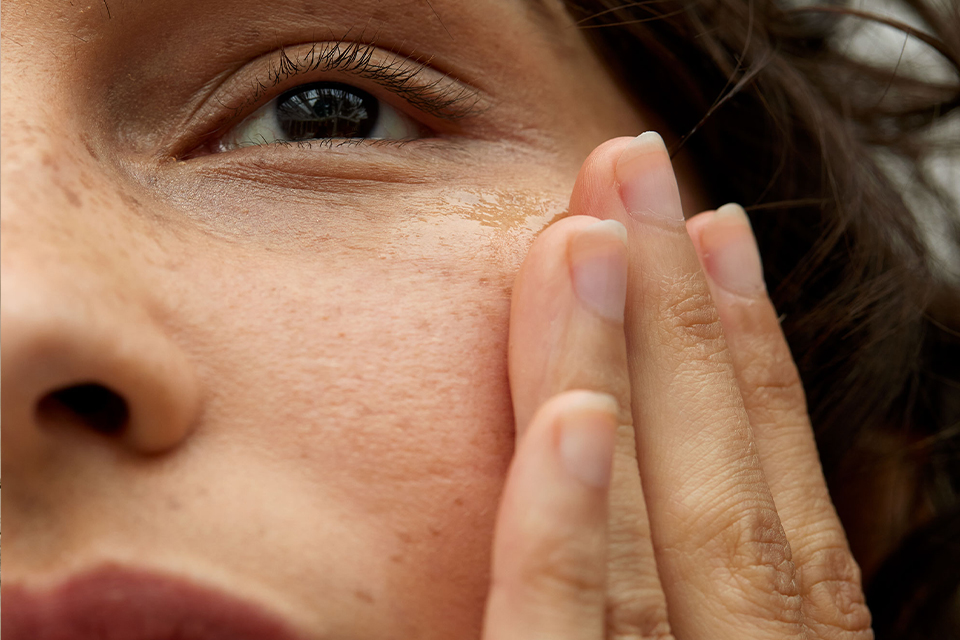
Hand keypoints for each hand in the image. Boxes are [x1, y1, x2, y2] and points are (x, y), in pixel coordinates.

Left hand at [482, 133, 874, 639]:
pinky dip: (574, 527)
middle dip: (682, 321)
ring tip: (592, 233)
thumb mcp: (686, 638)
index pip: (776, 511)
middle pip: (724, 499)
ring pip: (653, 543)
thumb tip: (634, 441)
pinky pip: (558, 633)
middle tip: (633, 170)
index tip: (715, 236)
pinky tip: (573, 418)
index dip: (756, 364)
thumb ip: (673, 588)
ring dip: (628, 374)